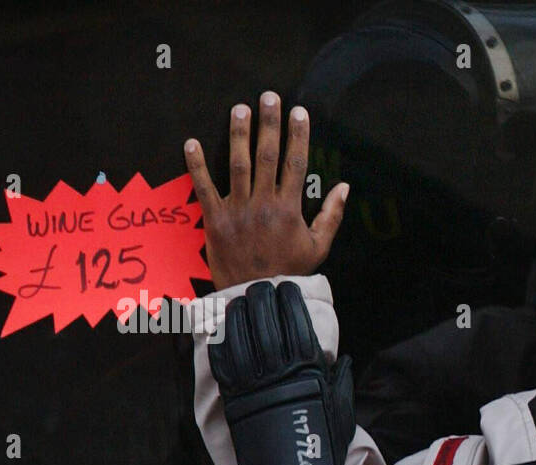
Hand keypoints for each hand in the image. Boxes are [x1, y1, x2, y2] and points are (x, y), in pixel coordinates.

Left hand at [183, 91, 348, 289]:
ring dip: (238, 134)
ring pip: (237, 164)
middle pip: (267, 155)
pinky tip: (192, 142)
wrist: (259, 297)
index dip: (298, 136)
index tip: (299, 113)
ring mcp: (237, 210)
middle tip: (269, 97)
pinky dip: (196, 165)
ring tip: (239, 109)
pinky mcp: (215, 220)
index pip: (296, 163)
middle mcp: (264, 204)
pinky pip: (203, 187)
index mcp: (289, 209)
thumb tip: (343, 187)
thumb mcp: (319, 247)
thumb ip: (331, 215)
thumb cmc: (291, 272)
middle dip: (269, 123)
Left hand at [210, 281, 355, 464]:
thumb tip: (343, 360)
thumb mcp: (343, 410)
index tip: (286, 288)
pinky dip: (221, 345)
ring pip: (241, 339)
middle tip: (260, 287)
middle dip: (262, 300)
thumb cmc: (326, 448)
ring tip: (238, 303)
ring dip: (238, 316)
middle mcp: (280, 374)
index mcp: (309, 372)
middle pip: (266, 324)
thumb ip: (340, 381)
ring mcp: (254, 386)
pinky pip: (224, 365)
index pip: (297, 324)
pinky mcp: (235, 401)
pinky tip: (221, 333)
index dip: (290, 302)